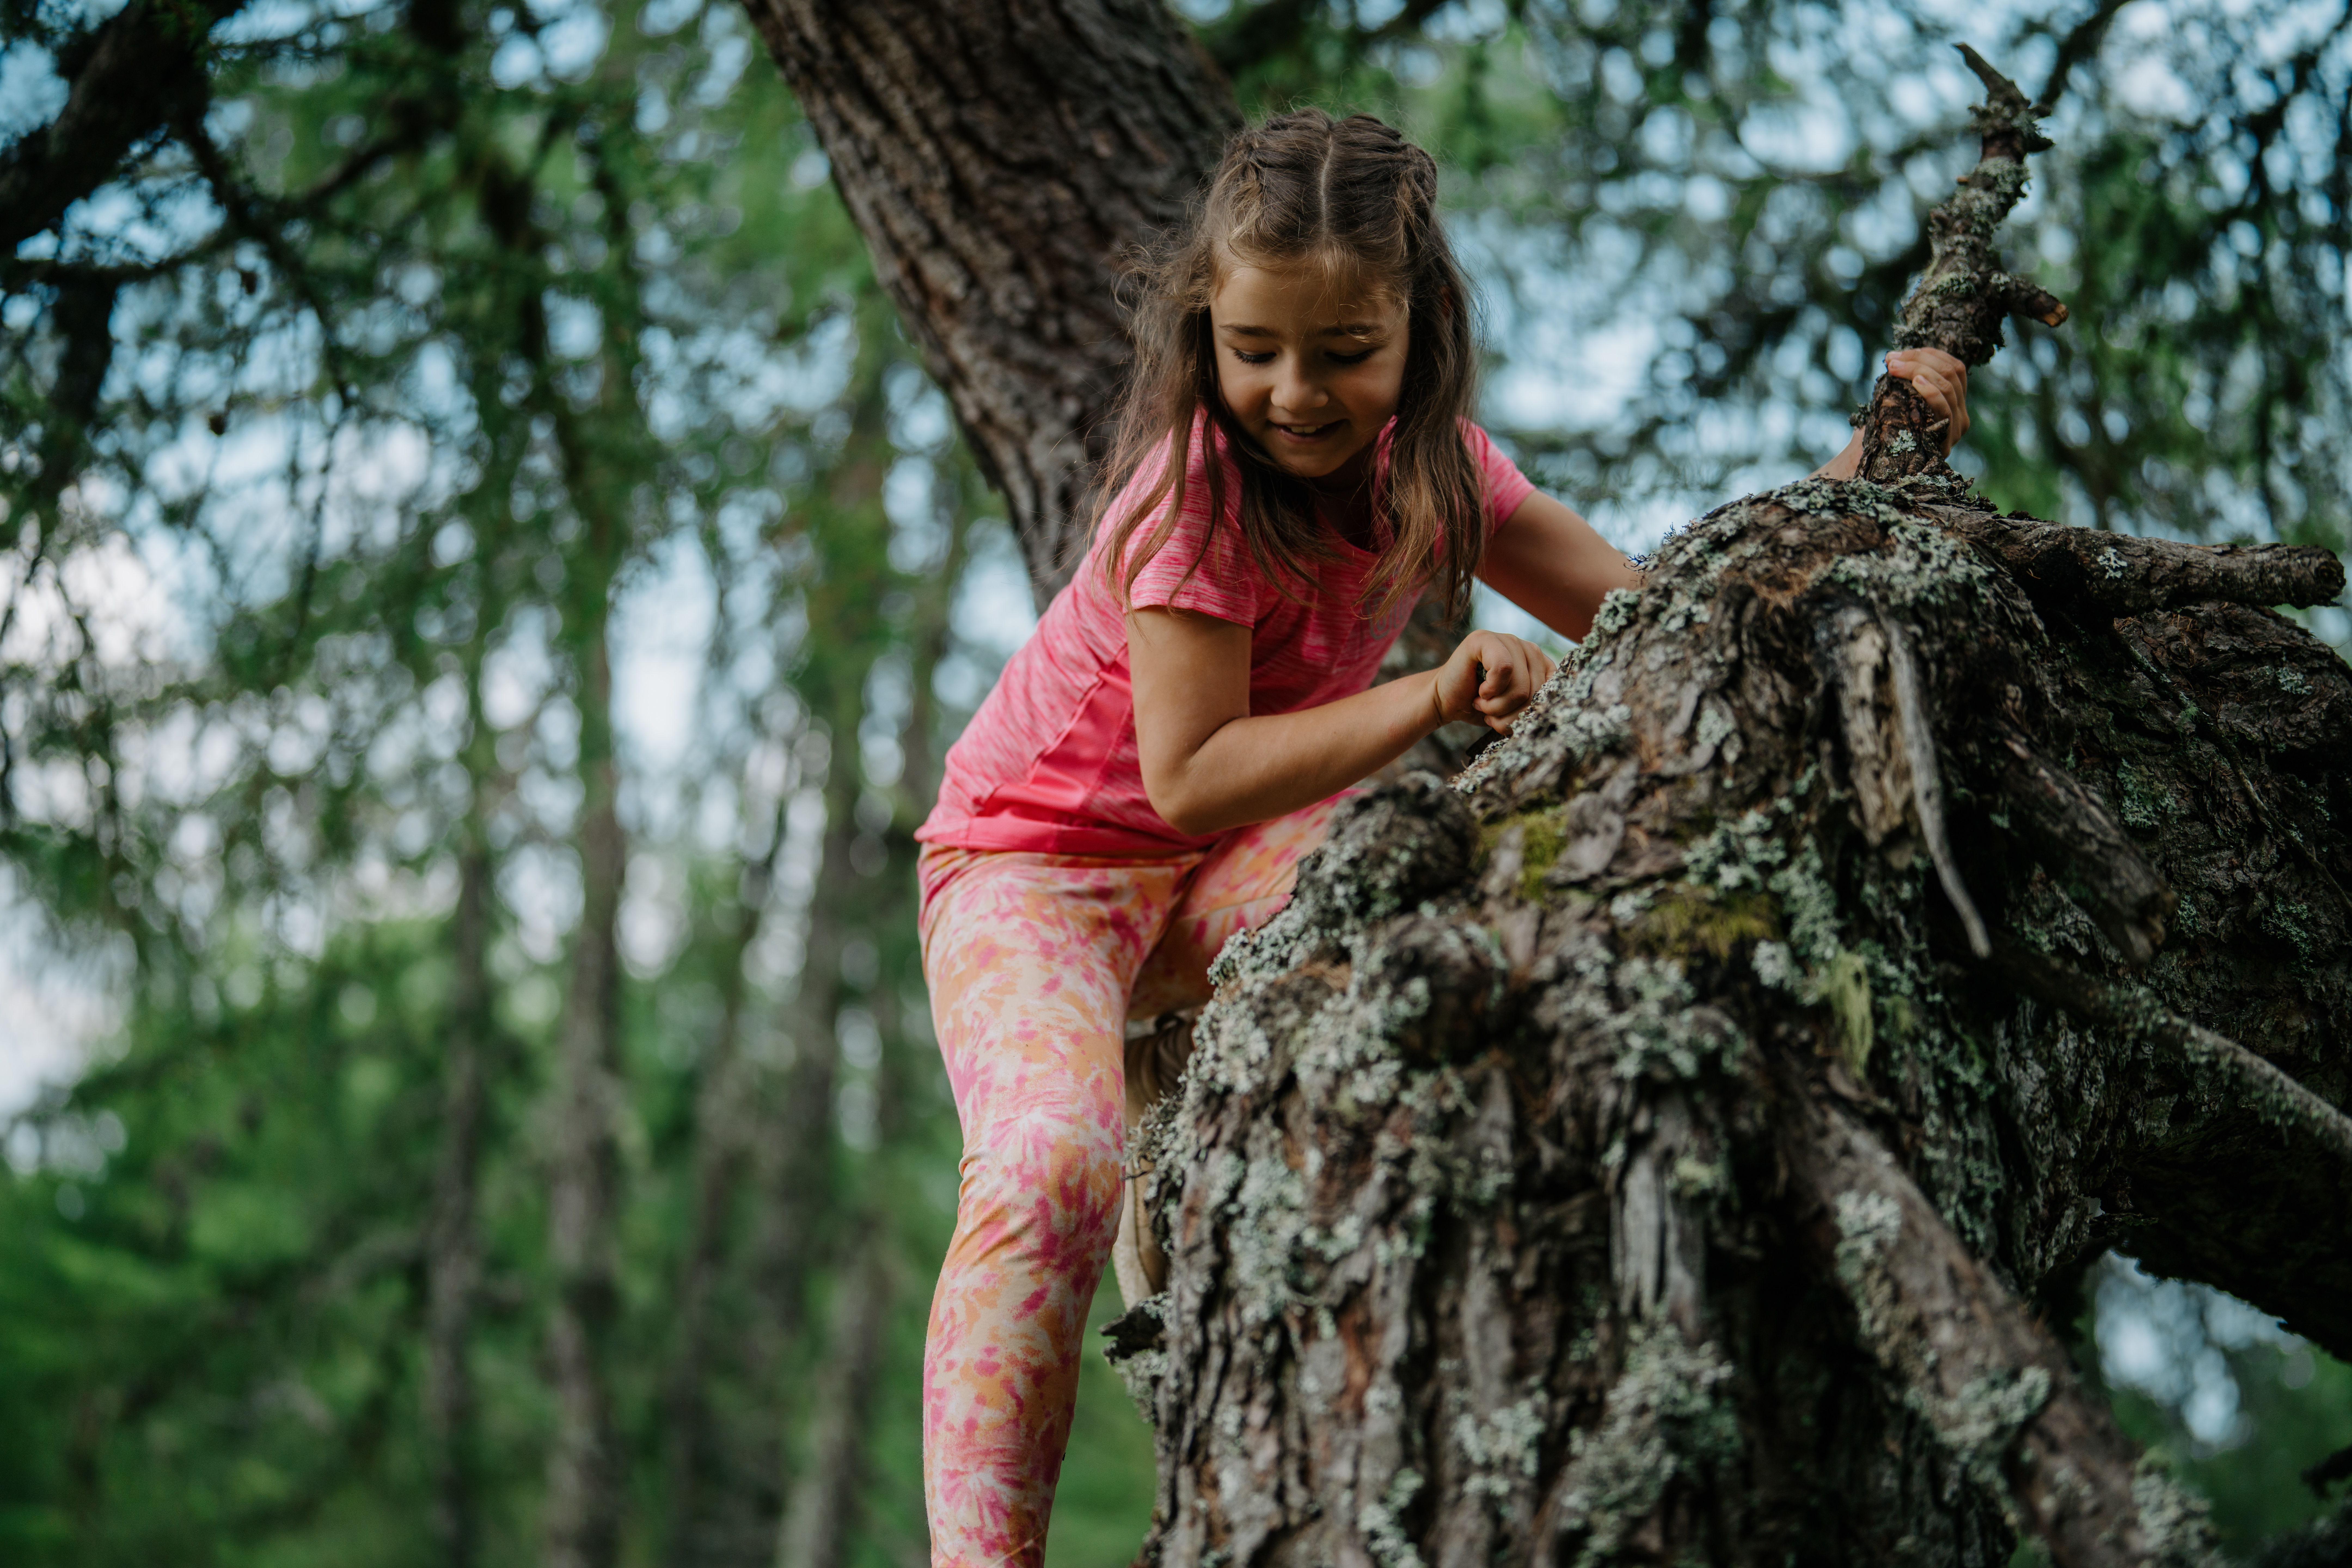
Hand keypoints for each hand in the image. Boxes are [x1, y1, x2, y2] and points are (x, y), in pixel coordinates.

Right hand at [1431, 630, 1556, 732]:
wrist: (1443, 701)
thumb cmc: (1479, 705)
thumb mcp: (1514, 707)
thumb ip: (1535, 702)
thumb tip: (1549, 709)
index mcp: (1536, 662)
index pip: (1554, 687)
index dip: (1533, 710)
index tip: (1511, 717)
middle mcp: (1525, 647)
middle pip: (1538, 689)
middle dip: (1514, 713)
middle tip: (1492, 714)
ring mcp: (1505, 639)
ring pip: (1521, 683)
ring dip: (1499, 706)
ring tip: (1483, 704)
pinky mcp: (1485, 638)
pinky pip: (1503, 668)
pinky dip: (1491, 689)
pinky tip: (1480, 692)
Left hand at [1884, 348, 1970, 453]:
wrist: (1872, 470)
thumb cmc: (1881, 435)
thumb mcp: (1894, 404)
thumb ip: (1902, 383)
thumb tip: (1893, 357)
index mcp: (1953, 402)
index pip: (1954, 369)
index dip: (1930, 354)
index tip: (1900, 353)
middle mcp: (1959, 415)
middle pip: (1951, 373)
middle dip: (1919, 359)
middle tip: (1890, 359)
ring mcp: (1955, 429)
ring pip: (1948, 387)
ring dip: (1919, 370)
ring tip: (1895, 367)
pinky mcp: (1946, 443)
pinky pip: (1945, 410)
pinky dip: (1931, 392)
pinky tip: (1916, 381)